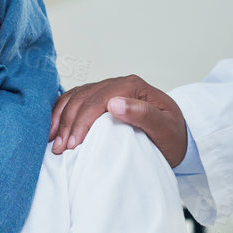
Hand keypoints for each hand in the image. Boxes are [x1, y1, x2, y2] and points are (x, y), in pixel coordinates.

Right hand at [49, 74, 188, 166]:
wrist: (180, 137)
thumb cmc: (173, 136)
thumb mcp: (166, 129)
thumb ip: (144, 115)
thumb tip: (115, 103)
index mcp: (133, 87)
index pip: (98, 100)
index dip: (82, 122)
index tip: (73, 145)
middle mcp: (118, 84)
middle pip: (83, 98)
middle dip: (67, 123)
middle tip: (58, 148)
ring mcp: (108, 88)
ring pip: (75, 97)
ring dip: (60, 118)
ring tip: (52, 141)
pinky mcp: (101, 97)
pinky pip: (75, 99)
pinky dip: (61, 111)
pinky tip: (53, 127)